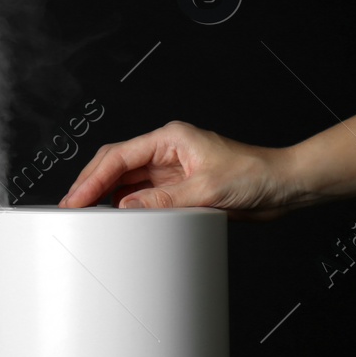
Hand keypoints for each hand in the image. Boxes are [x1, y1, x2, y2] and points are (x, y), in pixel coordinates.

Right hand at [58, 120, 296, 219]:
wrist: (285, 186)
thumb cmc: (257, 175)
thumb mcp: (208, 189)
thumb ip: (164, 200)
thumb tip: (126, 208)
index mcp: (170, 139)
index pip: (119, 156)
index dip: (92, 178)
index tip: (76, 198)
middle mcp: (166, 152)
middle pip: (114, 165)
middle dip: (90, 184)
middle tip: (70, 207)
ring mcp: (170, 170)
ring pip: (124, 180)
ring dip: (104, 195)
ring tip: (86, 213)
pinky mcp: (176, 188)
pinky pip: (141, 196)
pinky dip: (125, 206)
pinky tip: (115, 217)